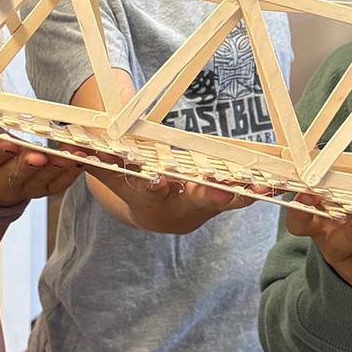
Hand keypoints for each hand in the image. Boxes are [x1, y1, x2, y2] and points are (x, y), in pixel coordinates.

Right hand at [0, 111, 80, 206]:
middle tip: (41, 155)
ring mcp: (23, 188)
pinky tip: (82, 160)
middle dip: (28, 165)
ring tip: (72, 156)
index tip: (8, 143)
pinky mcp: (41, 189)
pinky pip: (57, 186)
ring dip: (58, 169)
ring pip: (41, 182)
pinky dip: (71, 175)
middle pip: (15, 175)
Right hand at [84, 156, 266, 233]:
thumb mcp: (106, 165)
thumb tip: (66, 144)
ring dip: (247, 192)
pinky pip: (248, 193)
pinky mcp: (228, 198)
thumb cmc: (126, 173)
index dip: (149, 186)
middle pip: (194, 200)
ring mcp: (206, 205)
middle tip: (220, 186)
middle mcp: (178, 207)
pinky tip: (284, 181)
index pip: (145, 191)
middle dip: (208, 193)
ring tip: (267, 185)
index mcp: (146, 199)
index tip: (157, 181)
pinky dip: (264, 188)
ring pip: (228, 200)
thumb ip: (91, 154)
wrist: (154, 206)